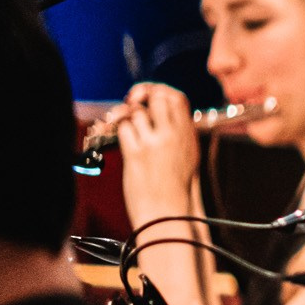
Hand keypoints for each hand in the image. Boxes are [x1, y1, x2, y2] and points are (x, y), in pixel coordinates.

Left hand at [110, 82, 201, 222]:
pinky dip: (116, 131)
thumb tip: (159, 113)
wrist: (168, 214)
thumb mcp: (188, 157)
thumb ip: (178, 133)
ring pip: (136, 113)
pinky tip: (116, 138)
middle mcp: (174, 136)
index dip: (159, 89)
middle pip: (156, 98)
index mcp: (188, 135)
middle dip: (140, 97)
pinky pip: (123, 130)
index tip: (146, 95)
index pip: (177, 97)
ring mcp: (155, 144)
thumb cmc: (175, 190)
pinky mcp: (137, 154)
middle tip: (131, 104)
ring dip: (124, 116)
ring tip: (120, 123)